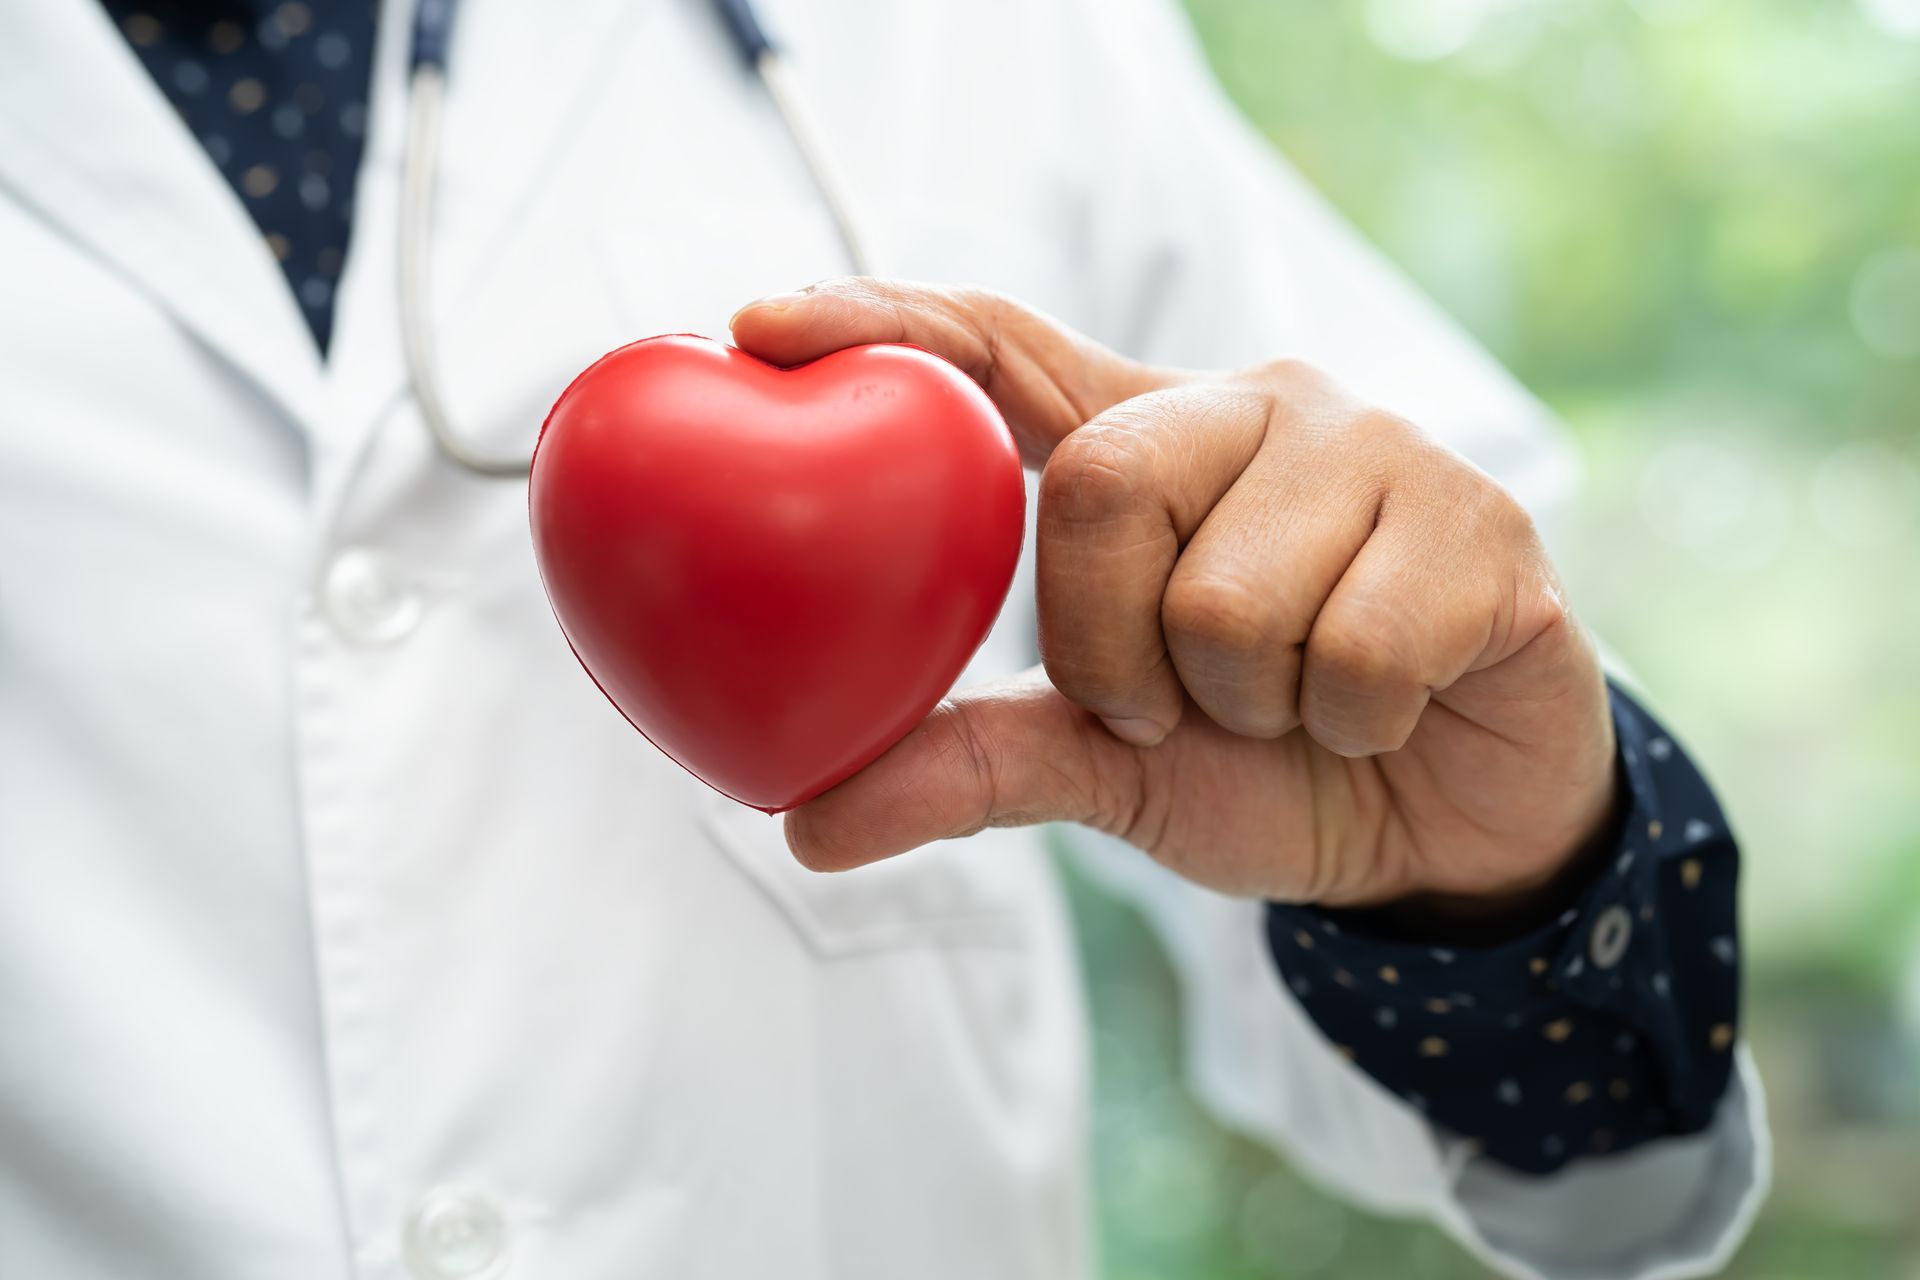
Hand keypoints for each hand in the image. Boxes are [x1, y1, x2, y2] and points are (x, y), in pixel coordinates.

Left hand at [729, 280, 1616, 923]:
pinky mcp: (1483, 521)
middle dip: (1113, 648)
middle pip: (1097, 483)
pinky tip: (1387, 706)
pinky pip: (1356, 649)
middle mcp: (1253, 408)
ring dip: (1243, 703)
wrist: (1452, 828)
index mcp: (1144, 442)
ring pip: (1226, 593)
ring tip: (1295, 700)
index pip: (999, 343)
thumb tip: (805, 824)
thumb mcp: (1107, 770)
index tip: (756, 325)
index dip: (885, 322)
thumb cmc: (1264, 764)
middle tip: (1172, 705)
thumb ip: (974, 767)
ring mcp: (1378, 449)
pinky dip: (1350, 722)